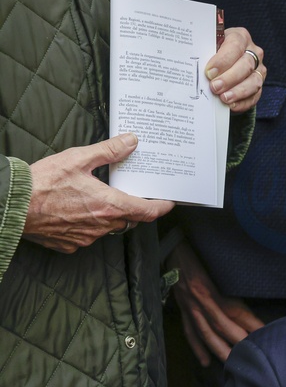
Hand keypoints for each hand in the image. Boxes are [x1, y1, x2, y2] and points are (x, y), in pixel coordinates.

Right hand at [23, 133, 174, 252]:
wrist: (11, 206)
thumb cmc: (42, 182)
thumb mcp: (78, 158)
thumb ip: (109, 151)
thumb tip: (131, 142)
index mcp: (109, 205)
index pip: (147, 212)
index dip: (161, 207)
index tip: (168, 203)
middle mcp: (102, 226)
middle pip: (128, 219)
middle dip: (132, 208)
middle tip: (129, 194)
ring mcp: (85, 238)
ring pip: (108, 228)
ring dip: (108, 215)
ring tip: (97, 198)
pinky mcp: (69, 244)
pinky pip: (87, 235)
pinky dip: (87, 224)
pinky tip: (77, 211)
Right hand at [167, 239, 263, 365]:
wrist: (171, 245)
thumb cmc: (196, 249)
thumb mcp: (215, 258)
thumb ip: (228, 274)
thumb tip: (247, 287)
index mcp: (209, 287)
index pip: (234, 308)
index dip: (249, 321)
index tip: (264, 330)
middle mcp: (199, 300)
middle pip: (220, 324)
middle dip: (237, 340)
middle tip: (252, 354)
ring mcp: (188, 306)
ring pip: (205, 332)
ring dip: (219, 349)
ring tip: (232, 363)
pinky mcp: (181, 308)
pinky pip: (189, 331)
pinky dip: (196, 347)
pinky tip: (205, 361)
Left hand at [206, 27, 265, 111]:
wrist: (224, 61)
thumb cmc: (214, 52)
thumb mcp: (210, 46)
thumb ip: (206, 52)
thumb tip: (195, 66)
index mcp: (241, 37)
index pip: (235, 46)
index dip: (223, 60)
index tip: (209, 72)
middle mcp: (253, 52)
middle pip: (245, 65)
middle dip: (229, 78)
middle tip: (214, 87)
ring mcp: (258, 70)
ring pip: (254, 81)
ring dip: (238, 91)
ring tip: (224, 98)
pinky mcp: (259, 86)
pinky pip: (254, 96)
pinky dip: (243, 102)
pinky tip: (232, 106)